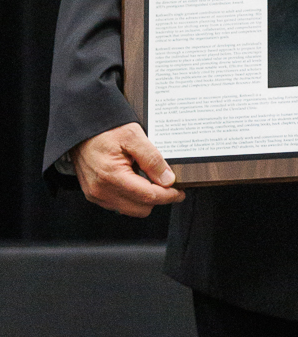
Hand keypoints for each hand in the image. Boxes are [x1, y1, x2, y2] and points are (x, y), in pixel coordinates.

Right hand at [71, 122, 185, 217]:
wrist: (80, 128)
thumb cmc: (104, 129)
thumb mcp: (133, 135)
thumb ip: (152, 158)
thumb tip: (168, 179)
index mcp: (112, 176)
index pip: (147, 196)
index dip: (168, 196)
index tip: (179, 192)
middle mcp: (101, 191)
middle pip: (140, 208)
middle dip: (157, 197)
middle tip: (167, 183)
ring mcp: (96, 194)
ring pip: (130, 209)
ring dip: (143, 198)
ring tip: (148, 177)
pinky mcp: (93, 194)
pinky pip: (118, 204)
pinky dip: (131, 196)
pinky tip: (134, 178)